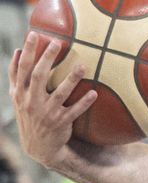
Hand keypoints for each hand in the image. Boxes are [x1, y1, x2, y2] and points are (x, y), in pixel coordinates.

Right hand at [8, 32, 95, 166]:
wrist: (38, 147)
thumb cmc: (29, 114)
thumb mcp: (18, 97)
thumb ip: (16, 76)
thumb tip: (17, 51)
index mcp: (20, 93)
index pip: (21, 69)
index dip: (27, 52)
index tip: (34, 34)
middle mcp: (30, 102)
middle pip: (38, 76)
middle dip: (47, 58)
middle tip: (57, 42)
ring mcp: (46, 113)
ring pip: (59, 93)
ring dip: (71, 79)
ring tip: (83, 66)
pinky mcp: (61, 122)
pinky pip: (74, 111)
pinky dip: (84, 103)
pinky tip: (94, 93)